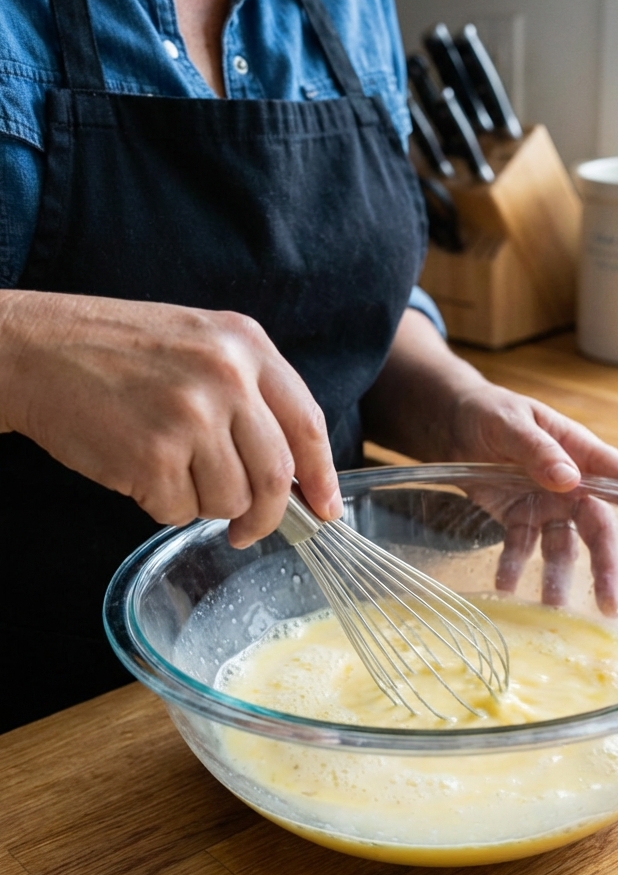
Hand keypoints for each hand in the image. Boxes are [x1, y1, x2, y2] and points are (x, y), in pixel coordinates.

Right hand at [0, 290, 341, 546]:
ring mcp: (191, 416)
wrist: (34, 349)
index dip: (322, 477)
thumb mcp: (199, 343)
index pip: (307, 424)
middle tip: (245, 530)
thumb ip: (249, 394)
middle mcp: (227, 377)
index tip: (326, 510)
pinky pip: (180, 511)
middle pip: (277, 476)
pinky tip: (138, 472)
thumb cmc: (115, 352)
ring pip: (231, 500)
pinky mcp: (153, 454)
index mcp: (246, 345)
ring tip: (170, 473)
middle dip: (267, 517)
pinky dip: (162, 506)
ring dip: (204, 506)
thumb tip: (295, 472)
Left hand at [448, 382, 617, 612]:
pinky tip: (505, 586)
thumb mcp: (510, 423)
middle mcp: (570, 484)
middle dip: (606, 567)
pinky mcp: (518, 518)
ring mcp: (546, 504)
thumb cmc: (489, 411)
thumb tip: (569, 478)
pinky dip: (514, 567)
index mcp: (579, 452)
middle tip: (612, 605)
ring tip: (552, 608)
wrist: (450, 422)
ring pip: (563, 547)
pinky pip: (521, 547)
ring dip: (559, 577)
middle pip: (597, 529)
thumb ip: (537, 450)